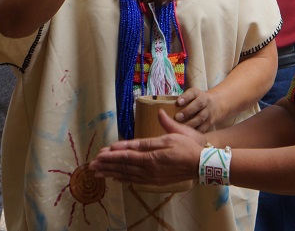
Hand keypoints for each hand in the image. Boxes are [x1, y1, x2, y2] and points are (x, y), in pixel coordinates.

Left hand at [90, 110, 205, 184]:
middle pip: (124, 166)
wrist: (202, 164)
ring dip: (112, 173)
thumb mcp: (176, 134)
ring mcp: (152, 176)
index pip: (128, 154)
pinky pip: (136, 181)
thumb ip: (163, 126)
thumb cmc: (190, 146)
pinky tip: (116, 179)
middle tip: (92, 165)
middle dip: (107, 165)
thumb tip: (157, 113)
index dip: (113, 154)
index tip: (100, 153)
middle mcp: (150, 168)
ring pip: (128, 175)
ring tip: (98, 173)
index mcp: (153, 155)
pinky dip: (124, 179)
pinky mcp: (156, 180)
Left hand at [175, 88, 225, 132]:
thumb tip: (165, 107)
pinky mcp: (209, 122)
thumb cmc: (196, 101)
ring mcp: (208, 112)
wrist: (215, 105)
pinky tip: (187, 134)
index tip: (178, 102)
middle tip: (177, 117)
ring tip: (180, 127)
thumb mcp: (191, 95)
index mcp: (198, 94)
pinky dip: (195, 131)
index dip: (186, 97)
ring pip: (201, 118)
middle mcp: (205, 102)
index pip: (193, 93)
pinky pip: (203, 128)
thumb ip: (182, 99)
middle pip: (198, 105)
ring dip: (190, 123)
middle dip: (187, 111)